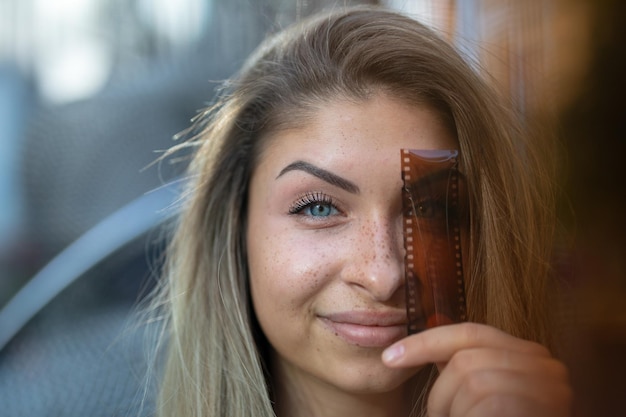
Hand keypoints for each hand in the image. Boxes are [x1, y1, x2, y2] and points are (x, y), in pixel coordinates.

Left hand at [382, 323, 571, 416]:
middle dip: (440, 392)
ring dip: (450, 410)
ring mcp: (547, 386)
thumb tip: (429, 347)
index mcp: (532, 357)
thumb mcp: (484, 396)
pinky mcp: (536, 405)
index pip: (471, 332)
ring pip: (468, 378)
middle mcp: (546, 366)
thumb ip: (467, 369)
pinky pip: (482, 402)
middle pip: (466, 357)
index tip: (390, 356)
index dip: (426, 342)